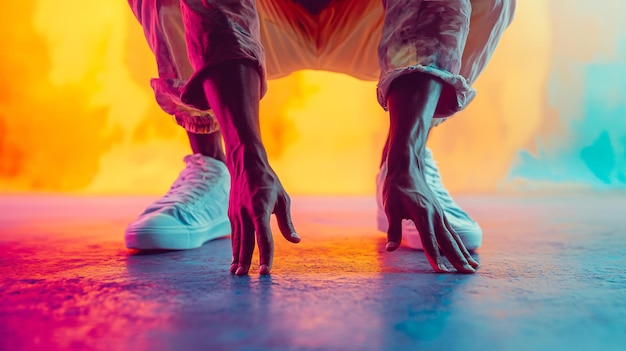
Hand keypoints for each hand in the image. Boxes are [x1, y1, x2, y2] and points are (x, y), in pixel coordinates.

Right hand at [227, 146, 299, 275]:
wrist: (245, 165)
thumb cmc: (268, 182)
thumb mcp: (282, 200)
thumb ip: (286, 223)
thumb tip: (296, 241)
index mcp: (259, 211)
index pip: (264, 238)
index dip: (265, 256)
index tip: (265, 271)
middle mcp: (245, 214)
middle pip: (246, 242)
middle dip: (245, 261)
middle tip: (244, 277)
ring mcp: (236, 214)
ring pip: (238, 241)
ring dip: (237, 258)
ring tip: (237, 273)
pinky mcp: (232, 215)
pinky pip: (234, 235)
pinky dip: (235, 248)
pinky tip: (235, 260)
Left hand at [383, 157, 478, 272]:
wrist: (407, 168)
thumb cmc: (396, 188)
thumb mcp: (390, 208)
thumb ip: (393, 229)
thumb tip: (390, 249)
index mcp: (422, 215)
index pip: (429, 241)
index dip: (435, 257)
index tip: (442, 272)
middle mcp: (435, 216)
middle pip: (447, 241)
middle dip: (458, 259)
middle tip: (469, 274)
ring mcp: (440, 215)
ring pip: (453, 238)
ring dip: (463, 253)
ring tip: (474, 268)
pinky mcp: (440, 214)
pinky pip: (452, 232)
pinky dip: (460, 244)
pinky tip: (465, 253)